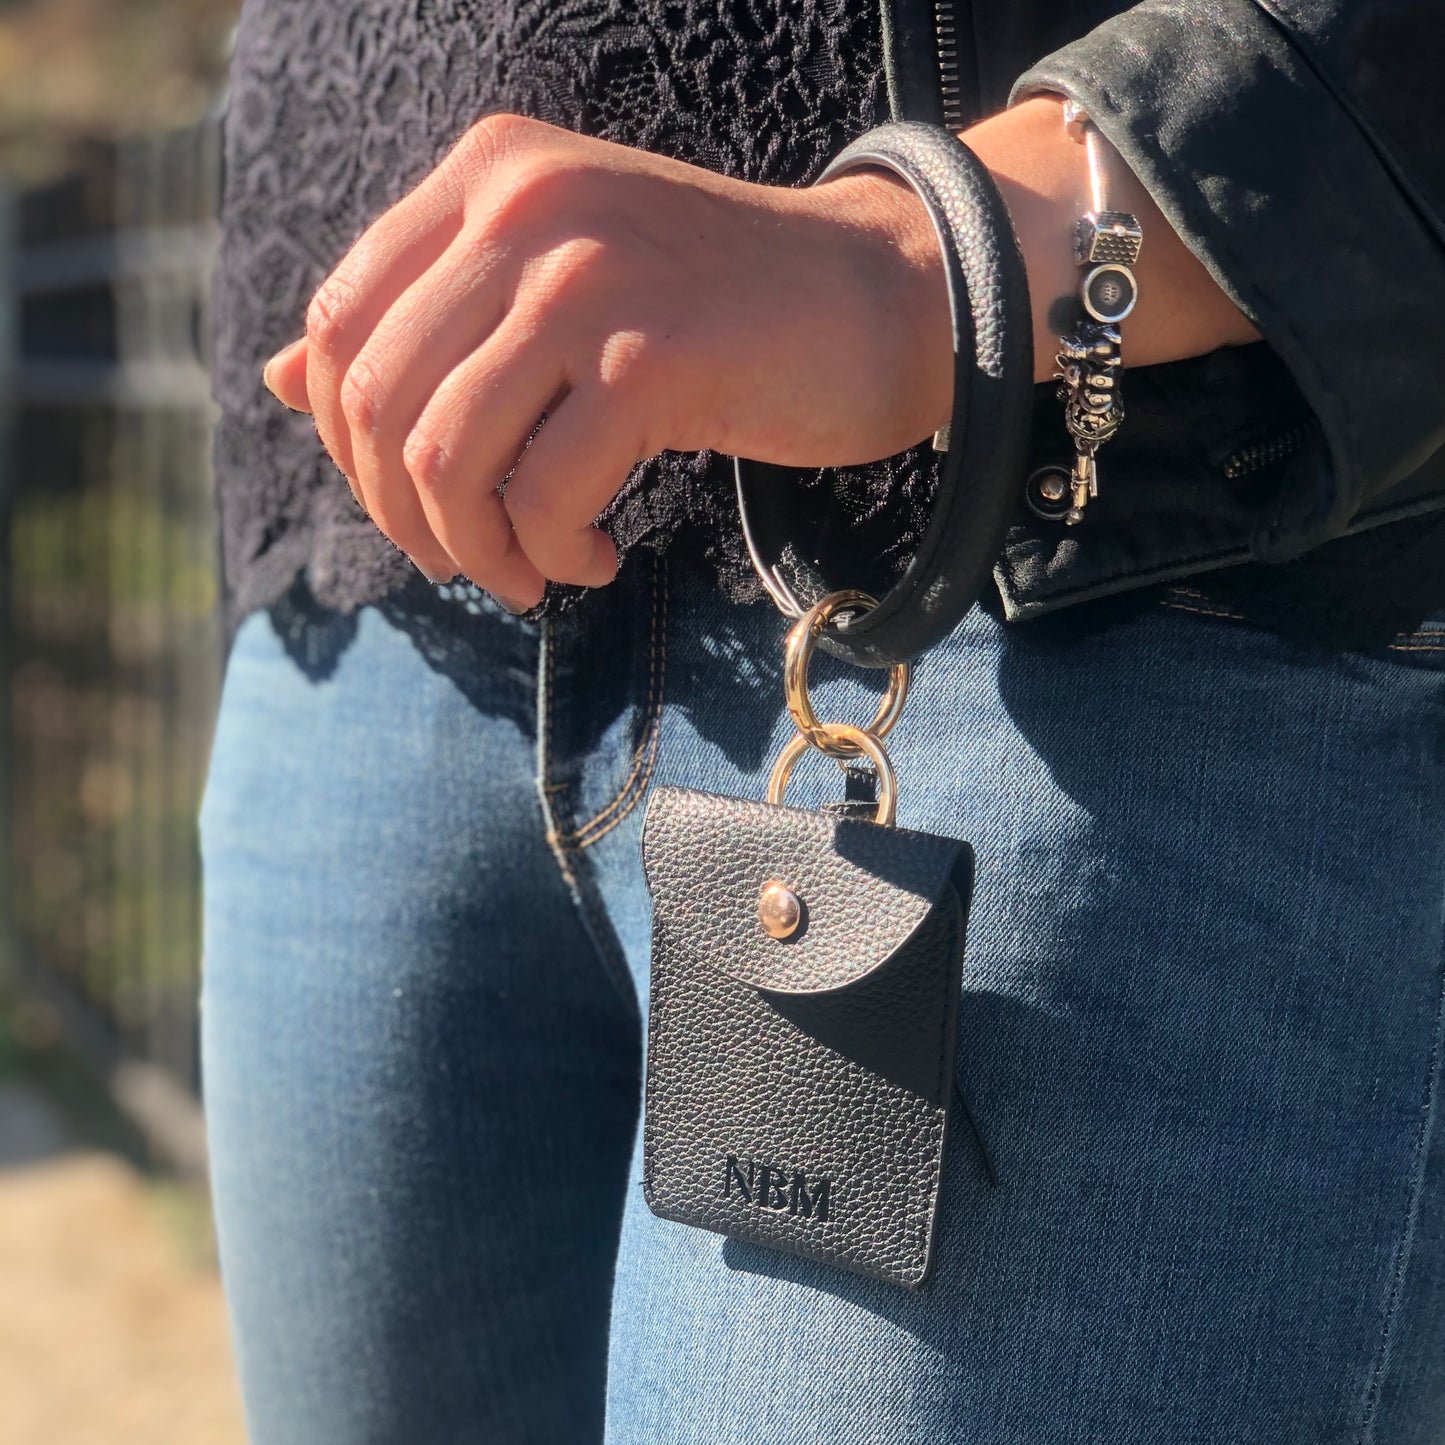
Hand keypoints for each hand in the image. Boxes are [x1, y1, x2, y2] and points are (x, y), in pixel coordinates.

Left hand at [263, 112, 952, 607]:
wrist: (883, 295)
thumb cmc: (718, 309)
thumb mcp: (554, 287)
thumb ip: (424, 322)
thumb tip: (273, 381)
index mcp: (488, 176)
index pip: (338, 325)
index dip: (349, 445)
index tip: (415, 502)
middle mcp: (524, 205)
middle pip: (377, 402)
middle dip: (406, 517)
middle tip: (470, 560)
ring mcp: (587, 275)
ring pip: (446, 458)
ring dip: (478, 551)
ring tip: (534, 572)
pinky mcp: (652, 354)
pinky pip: (544, 494)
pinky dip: (555, 554)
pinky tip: (598, 558)